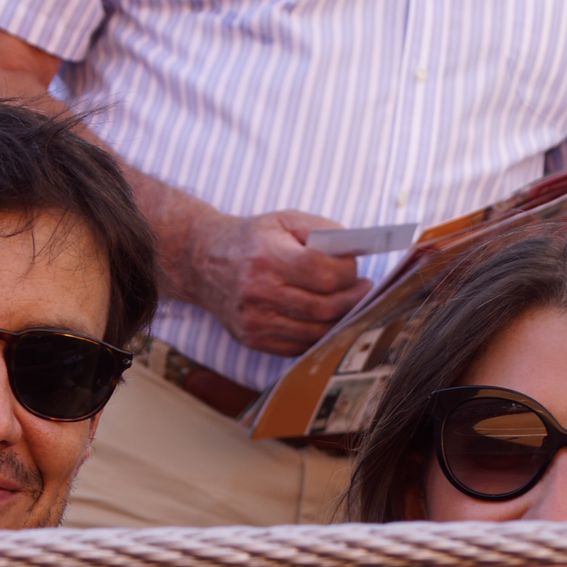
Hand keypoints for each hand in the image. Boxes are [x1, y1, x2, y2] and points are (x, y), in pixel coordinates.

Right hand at [184, 209, 371, 355]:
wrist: (202, 262)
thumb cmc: (252, 239)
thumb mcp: (285, 220)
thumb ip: (323, 232)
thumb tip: (357, 254)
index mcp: (267, 257)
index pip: (323, 273)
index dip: (348, 272)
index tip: (355, 268)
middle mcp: (258, 293)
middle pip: (324, 307)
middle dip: (353, 298)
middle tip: (364, 289)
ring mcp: (255, 321)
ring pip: (316, 331)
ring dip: (340, 319)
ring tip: (349, 303)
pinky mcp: (254, 339)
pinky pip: (300, 345)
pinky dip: (319, 333)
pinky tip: (325, 318)